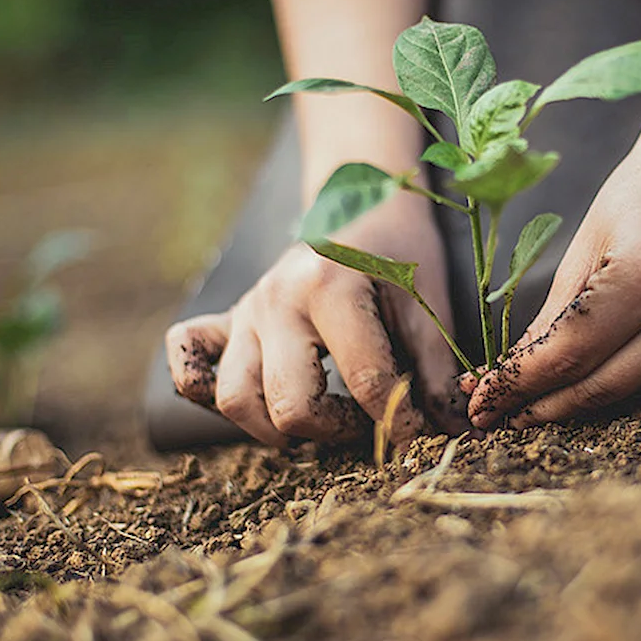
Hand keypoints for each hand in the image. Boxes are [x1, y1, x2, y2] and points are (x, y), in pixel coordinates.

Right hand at [166, 193, 461, 447]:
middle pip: (288, 405)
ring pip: (234, 399)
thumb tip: (451, 433)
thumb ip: (435, 371)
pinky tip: (252, 399)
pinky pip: (188, 361)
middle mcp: (275, 300)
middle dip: (335, 432)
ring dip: (275, 427)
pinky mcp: (227, 319)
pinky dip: (203, 389)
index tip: (420, 437)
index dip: (400, 423)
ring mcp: (245, 311)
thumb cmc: (399, 252)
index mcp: (329, 289)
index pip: (365, 383)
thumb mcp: (427, 304)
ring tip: (318, 419)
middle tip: (365, 423)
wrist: (360, 202)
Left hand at [463, 120, 640, 428]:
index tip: (480, 405)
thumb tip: (509, 379)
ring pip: (635, 393)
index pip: (567, 356)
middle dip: (542, 408)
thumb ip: (551, 319)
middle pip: (601, 388)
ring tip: (539, 398)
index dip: (517, 387)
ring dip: (582, 400)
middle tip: (498, 417)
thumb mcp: (584, 246)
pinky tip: (598, 373)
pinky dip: (627, 382)